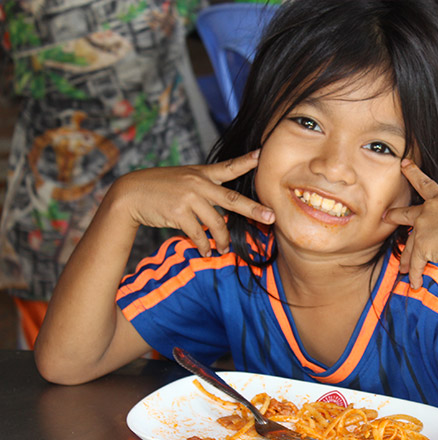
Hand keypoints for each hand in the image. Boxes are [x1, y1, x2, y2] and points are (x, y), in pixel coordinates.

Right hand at [111, 150, 273, 255]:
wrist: (130, 193)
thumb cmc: (160, 187)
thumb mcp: (184, 178)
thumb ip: (205, 187)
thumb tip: (224, 207)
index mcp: (202, 174)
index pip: (229, 167)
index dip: (247, 161)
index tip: (263, 154)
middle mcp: (198, 184)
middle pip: (232, 199)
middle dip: (253, 210)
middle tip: (270, 218)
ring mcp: (189, 198)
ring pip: (216, 223)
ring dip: (222, 239)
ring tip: (224, 248)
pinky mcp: (178, 213)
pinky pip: (198, 233)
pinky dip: (204, 244)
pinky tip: (206, 250)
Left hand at [383, 160, 437, 288]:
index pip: (425, 184)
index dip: (413, 173)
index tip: (404, 164)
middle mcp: (429, 210)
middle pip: (405, 213)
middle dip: (394, 216)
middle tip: (387, 217)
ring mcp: (423, 227)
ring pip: (409, 245)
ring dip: (407, 259)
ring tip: (402, 268)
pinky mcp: (421, 245)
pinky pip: (415, 263)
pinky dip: (416, 275)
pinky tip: (416, 283)